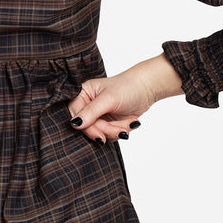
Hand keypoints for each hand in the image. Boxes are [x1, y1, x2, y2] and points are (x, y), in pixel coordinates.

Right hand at [66, 53, 183, 142]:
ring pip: (100, 132)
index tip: (99, 135)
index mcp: (83, 94)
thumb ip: (91, 112)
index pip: (76, 114)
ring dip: (116, 131)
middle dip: (107, 130)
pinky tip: (130, 123)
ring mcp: (98, 115)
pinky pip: (109, 134)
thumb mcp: (109, 99)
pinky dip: (120, 131)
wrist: (147, 89)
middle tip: (121, 131)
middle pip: (89, 127)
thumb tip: (75, 123)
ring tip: (130, 124)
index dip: (87, 127)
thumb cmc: (127, 87)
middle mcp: (88, 105)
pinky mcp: (107, 123)